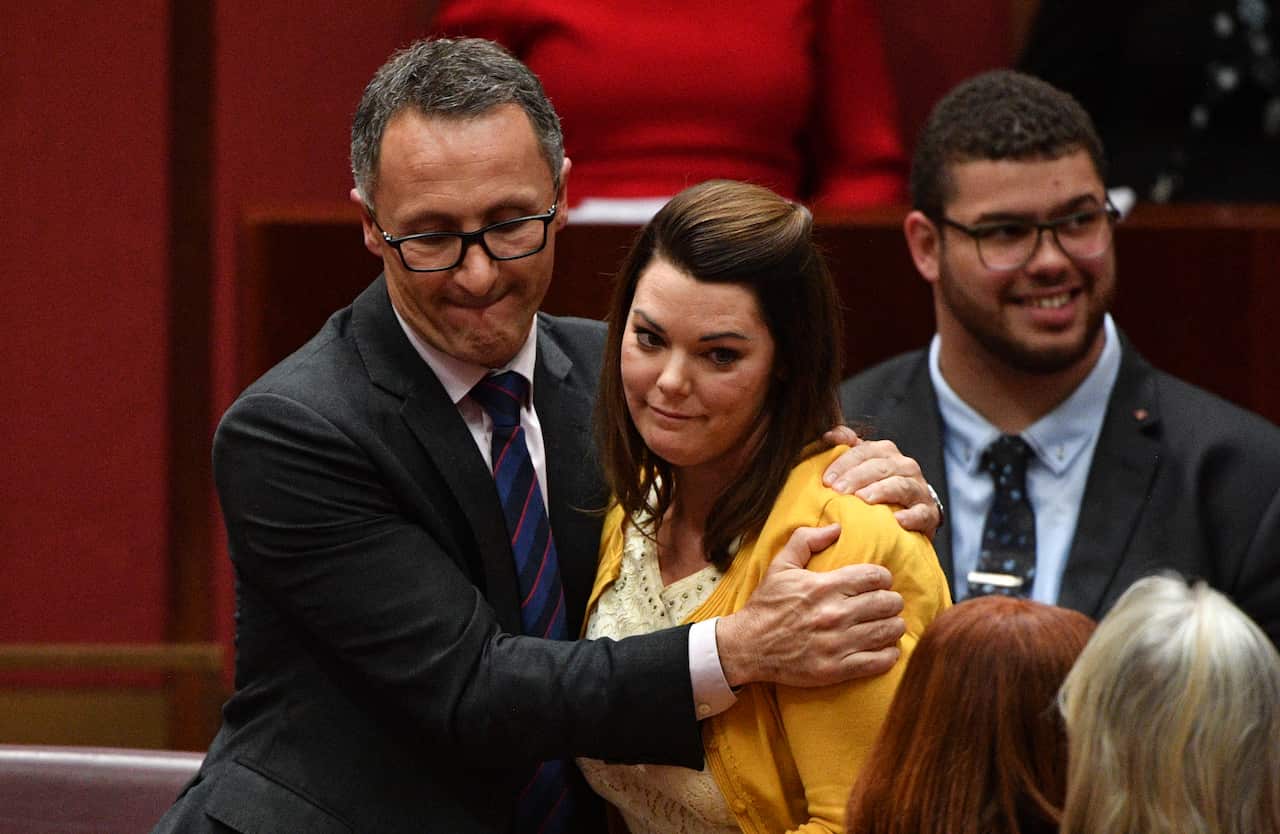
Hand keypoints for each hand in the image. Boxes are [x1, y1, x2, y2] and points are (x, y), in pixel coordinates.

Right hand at [716, 524, 905, 687]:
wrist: (747, 647)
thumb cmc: (766, 605)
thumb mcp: (780, 565)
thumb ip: (806, 540)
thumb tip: (836, 528)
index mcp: (824, 586)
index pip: (875, 576)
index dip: (883, 578)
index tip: (880, 583)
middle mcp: (834, 614)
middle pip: (887, 603)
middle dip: (892, 602)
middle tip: (887, 604)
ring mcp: (836, 644)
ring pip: (887, 631)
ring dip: (893, 627)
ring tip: (889, 625)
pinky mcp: (836, 669)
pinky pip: (879, 662)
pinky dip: (888, 655)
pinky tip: (885, 649)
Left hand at [821, 426, 939, 538]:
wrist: (909, 513)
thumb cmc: (875, 488)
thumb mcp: (859, 466)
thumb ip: (845, 449)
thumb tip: (829, 435)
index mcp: (885, 452)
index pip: (863, 451)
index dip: (843, 463)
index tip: (826, 480)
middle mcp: (904, 466)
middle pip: (880, 467)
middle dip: (857, 477)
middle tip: (838, 491)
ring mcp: (918, 488)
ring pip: (901, 485)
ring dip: (881, 491)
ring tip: (864, 499)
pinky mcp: (929, 513)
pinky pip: (921, 513)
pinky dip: (911, 516)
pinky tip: (897, 520)